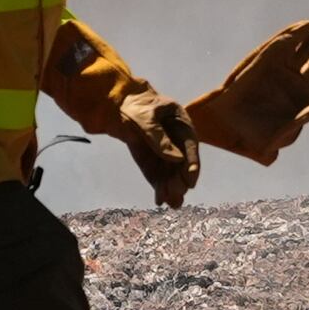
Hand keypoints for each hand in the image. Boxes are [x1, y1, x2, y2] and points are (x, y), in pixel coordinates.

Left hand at [115, 90, 201, 208]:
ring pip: (171, 173)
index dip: (192, 163)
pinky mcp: (153, 161)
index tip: (191, 180)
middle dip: (181, 181)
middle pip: (182, 164)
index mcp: (181, 123)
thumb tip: (177, 159)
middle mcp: (177, 140)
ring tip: (170, 203)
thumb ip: (158, 137)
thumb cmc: (135, 106)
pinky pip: (158, 176)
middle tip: (177, 195)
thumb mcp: (146, 118)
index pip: (190, 146)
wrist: (117, 107)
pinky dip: (160, 188)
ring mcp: (165, 152)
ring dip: (172, 188)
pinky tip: (159, 200)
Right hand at [187, 18, 308, 162]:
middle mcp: (298, 83)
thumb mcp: (280, 137)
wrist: (224, 127)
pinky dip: (293, 36)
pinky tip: (305, 27)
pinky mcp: (265, 61)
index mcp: (308, 102)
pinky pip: (282, 45)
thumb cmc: (254, 139)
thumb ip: (302, 120)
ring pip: (305, 48)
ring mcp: (283, 70)